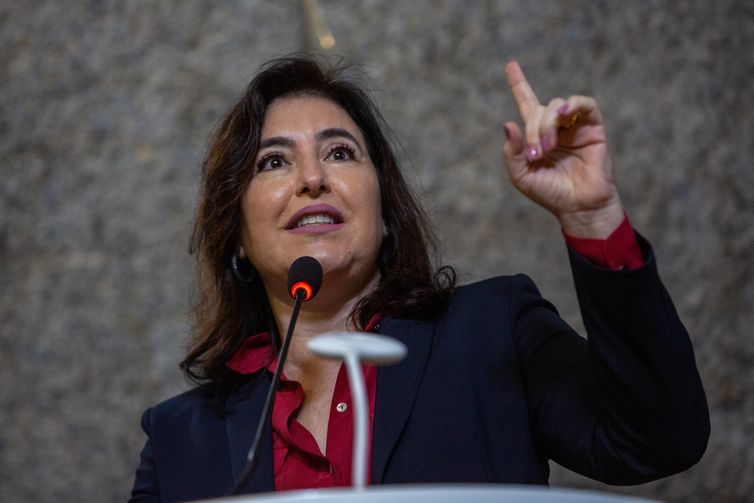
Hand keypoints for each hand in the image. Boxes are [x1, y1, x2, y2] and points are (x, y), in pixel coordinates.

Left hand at [503, 61, 623, 238]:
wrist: (578, 206)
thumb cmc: (550, 193)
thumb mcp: (521, 176)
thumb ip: (512, 152)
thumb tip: (507, 123)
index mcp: (536, 135)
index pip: (526, 103)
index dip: (519, 84)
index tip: (510, 64)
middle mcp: (555, 126)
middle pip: (538, 110)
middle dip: (533, 130)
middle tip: (536, 154)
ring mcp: (574, 125)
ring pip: (557, 105)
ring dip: (547, 124)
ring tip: (548, 147)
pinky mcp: (593, 127)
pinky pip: (584, 104)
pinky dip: (572, 104)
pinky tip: (563, 114)